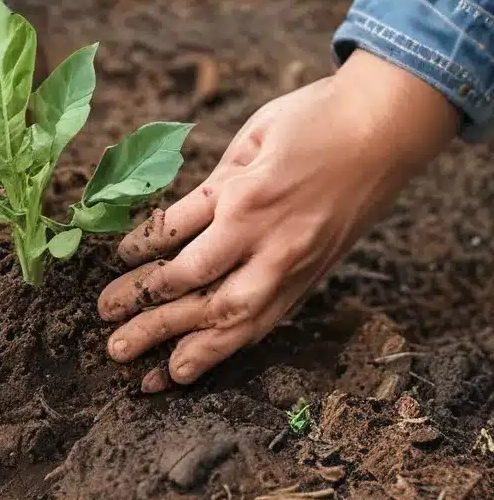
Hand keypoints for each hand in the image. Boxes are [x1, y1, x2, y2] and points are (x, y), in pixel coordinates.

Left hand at [98, 51, 458, 390]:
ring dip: (190, 350)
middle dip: (153, 320)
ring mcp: (294, 264)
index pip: (178, 237)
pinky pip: (267, 321)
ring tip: (150, 379)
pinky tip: (202, 366)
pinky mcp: (311, 277)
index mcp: (246, 195)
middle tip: (113, 343)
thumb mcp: (251, 137)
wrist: (387, 128)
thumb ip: (213, 185)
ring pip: (235, 319)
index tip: (114, 266)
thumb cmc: (313, 120)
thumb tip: (173, 223)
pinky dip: (231, 347)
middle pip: (199, 290)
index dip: (141, 257)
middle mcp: (268, 239)